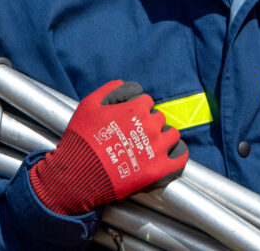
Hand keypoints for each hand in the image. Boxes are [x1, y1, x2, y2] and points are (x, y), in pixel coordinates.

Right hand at [29, 79, 186, 215]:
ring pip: (172, 134)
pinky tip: (169, 155)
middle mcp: (150, 126)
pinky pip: (180, 158)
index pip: (146, 100)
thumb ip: (110, 89)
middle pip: (159, 117)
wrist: (78, 175)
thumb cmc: (82, 139)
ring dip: (163, 137)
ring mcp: (157, 148)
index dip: (136, 107)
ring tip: (151, 144)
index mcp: (136, 109)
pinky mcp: (159, 170)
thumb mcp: (89, 104)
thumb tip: (123, 83)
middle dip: (148, 123)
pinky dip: (178, 154)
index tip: (129, 117)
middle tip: (134, 133)